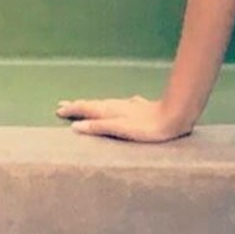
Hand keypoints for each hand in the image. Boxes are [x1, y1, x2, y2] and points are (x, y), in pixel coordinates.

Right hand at [55, 95, 192, 142]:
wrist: (176, 117)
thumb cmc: (148, 127)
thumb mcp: (121, 129)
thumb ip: (100, 127)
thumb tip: (76, 126)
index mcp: (111, 111)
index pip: (87, 109)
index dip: (73, 109)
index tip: (58, 109)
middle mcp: (119, 106)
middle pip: (96, 105)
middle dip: (80, 105)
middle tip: (64, 105)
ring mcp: (132, 106)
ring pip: (109, 104)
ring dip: (96, 104)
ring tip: (87, 104)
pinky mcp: (145, 108)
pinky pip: (124, 105)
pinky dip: (117, 105)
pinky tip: (127, 103)